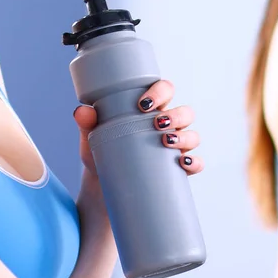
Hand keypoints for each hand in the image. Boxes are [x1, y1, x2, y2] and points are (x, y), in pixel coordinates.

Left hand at [73, 79, 203, 178]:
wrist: (102, 186)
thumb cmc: (101, 152)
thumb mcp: (92, 136)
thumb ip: (86, 122)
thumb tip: (82, 111)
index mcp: (150, 109)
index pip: (165, 90)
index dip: (161, 91)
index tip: (144, 103)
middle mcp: (166, 125)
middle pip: (184, 112)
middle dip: (174, 115)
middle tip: (156, 123)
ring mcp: (174, 147)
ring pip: (192, 135)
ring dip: (185, 136)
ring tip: (166, 141)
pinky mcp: (177, 169)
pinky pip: (195, 163)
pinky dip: (194, 162)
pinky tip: (184, 163)